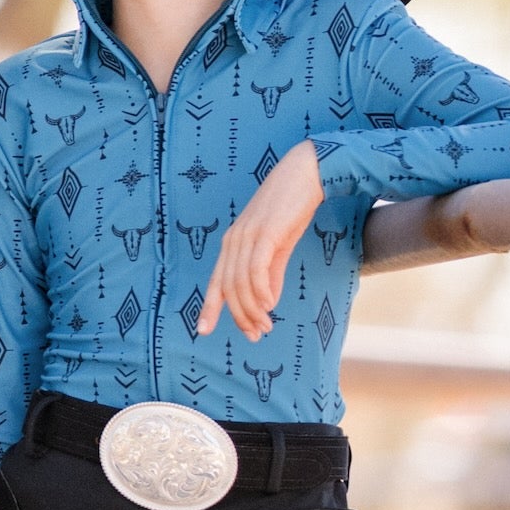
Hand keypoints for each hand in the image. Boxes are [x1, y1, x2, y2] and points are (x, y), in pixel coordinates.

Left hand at [197, 140, 320, 338]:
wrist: (305, 174)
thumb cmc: (291, 209)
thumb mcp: (278, 246)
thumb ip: (271, 273)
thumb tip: (268, 302)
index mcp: (232, 244)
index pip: (216, 281)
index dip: (209, 307)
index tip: (204, 330)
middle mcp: (233, 241)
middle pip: (228, 287)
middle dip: (240, 316)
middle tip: (256, 335)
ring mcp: (247, 235)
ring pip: (241, 281)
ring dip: (252, 309)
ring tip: (265, 326)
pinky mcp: (266, 232)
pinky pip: (257, 267)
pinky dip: (261, 289)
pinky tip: (269, 304)